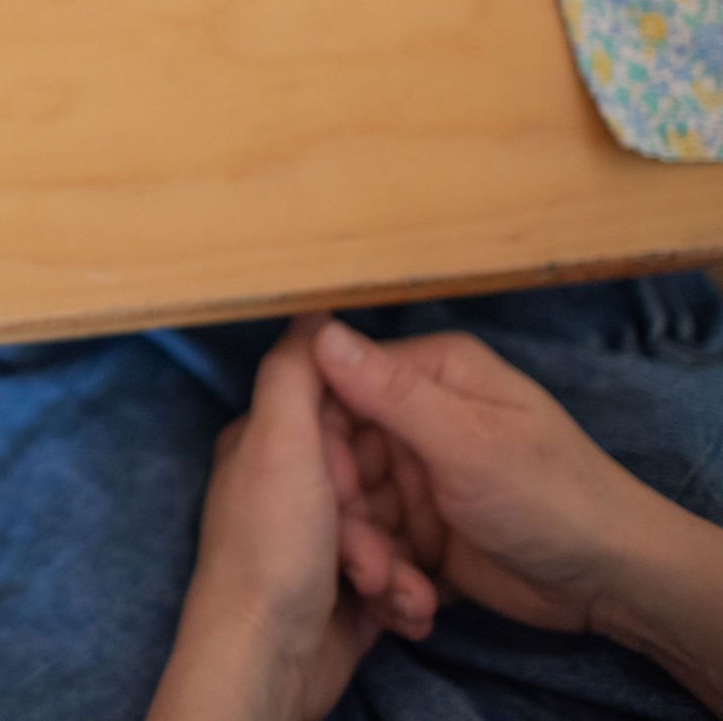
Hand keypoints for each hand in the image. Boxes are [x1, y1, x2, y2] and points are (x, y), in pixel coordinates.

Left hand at [153, 318, 384, 720]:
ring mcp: (317, 544)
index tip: (392, 457)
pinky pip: (396, 580)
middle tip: (376, 546)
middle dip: (398, 514)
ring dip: (403, 564)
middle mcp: (290, 489)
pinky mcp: (344, 594)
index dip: (376, 436)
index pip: (343, 414)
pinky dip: (403, 598)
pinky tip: (397, 615)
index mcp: (268, 444)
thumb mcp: (280, 442)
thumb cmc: (271, 549)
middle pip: (378, 477)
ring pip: (395, 532)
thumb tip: (311, 307)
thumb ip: (294, 374)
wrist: (269, 660)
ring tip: (383, 589)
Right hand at [313, 320, 660, 636]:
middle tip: (365, 565)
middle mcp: (418, 416)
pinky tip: (410, 602)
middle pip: (340, 455)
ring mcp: (419, 472)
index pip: (338, 386)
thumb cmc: (551, 498)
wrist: (613, 582)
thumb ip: (391, 392)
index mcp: (432, 374)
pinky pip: (378, 542)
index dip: (321, 439)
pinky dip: (387, 575)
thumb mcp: (467, 443)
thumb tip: (319, 331)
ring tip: (394, 593)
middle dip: (344, 514)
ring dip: (367, 555)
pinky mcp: (422, 524)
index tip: (322, 491)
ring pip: (353, 506)